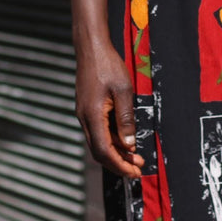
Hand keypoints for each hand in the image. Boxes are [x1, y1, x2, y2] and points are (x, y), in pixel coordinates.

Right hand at [75, 35, 144, 178]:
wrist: (91, 48)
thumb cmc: (108, 65)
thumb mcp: (124, 90)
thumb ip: (126, 119)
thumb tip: (129, 145)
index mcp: (93, 115)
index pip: (104, 151)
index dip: (120, 165)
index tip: (135, 172)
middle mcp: (84, 118)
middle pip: (99, 151)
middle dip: (118, 163)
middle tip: (137, 169)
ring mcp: (84, 114)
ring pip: (98, 143)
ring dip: (116, 153)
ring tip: (135, 158)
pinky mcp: (86, 109)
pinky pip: (97, 132)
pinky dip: (111, 141)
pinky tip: (124, 140)